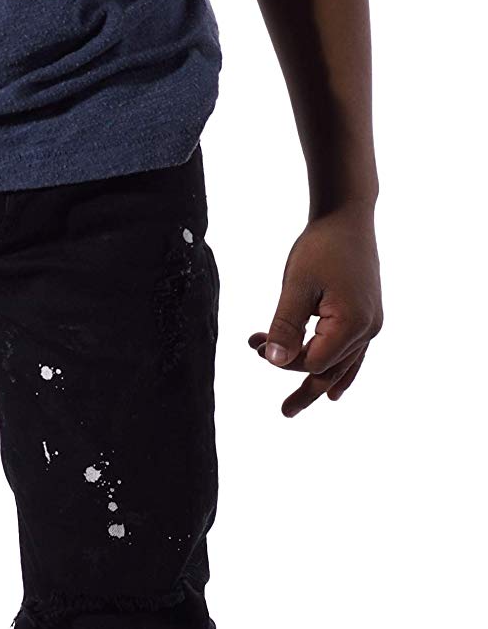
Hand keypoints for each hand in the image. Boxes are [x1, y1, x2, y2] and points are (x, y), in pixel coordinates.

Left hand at [248, 205, 382, 416]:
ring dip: (317, 380)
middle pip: (331, 371)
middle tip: (285, 413)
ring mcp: (370, 324)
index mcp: (352, 324)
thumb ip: (285, 326)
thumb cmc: (321, 246)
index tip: (257, 342)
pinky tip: (334, 389)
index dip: (284, 360)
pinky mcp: (367, 315)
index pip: (313, 362)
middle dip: (304, 388)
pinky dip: (341, 370)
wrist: (347, 215)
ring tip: (296, 405)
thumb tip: (274, 362)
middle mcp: (367, 330)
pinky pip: (354, 354)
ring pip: (343, 365)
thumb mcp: (297, 285)